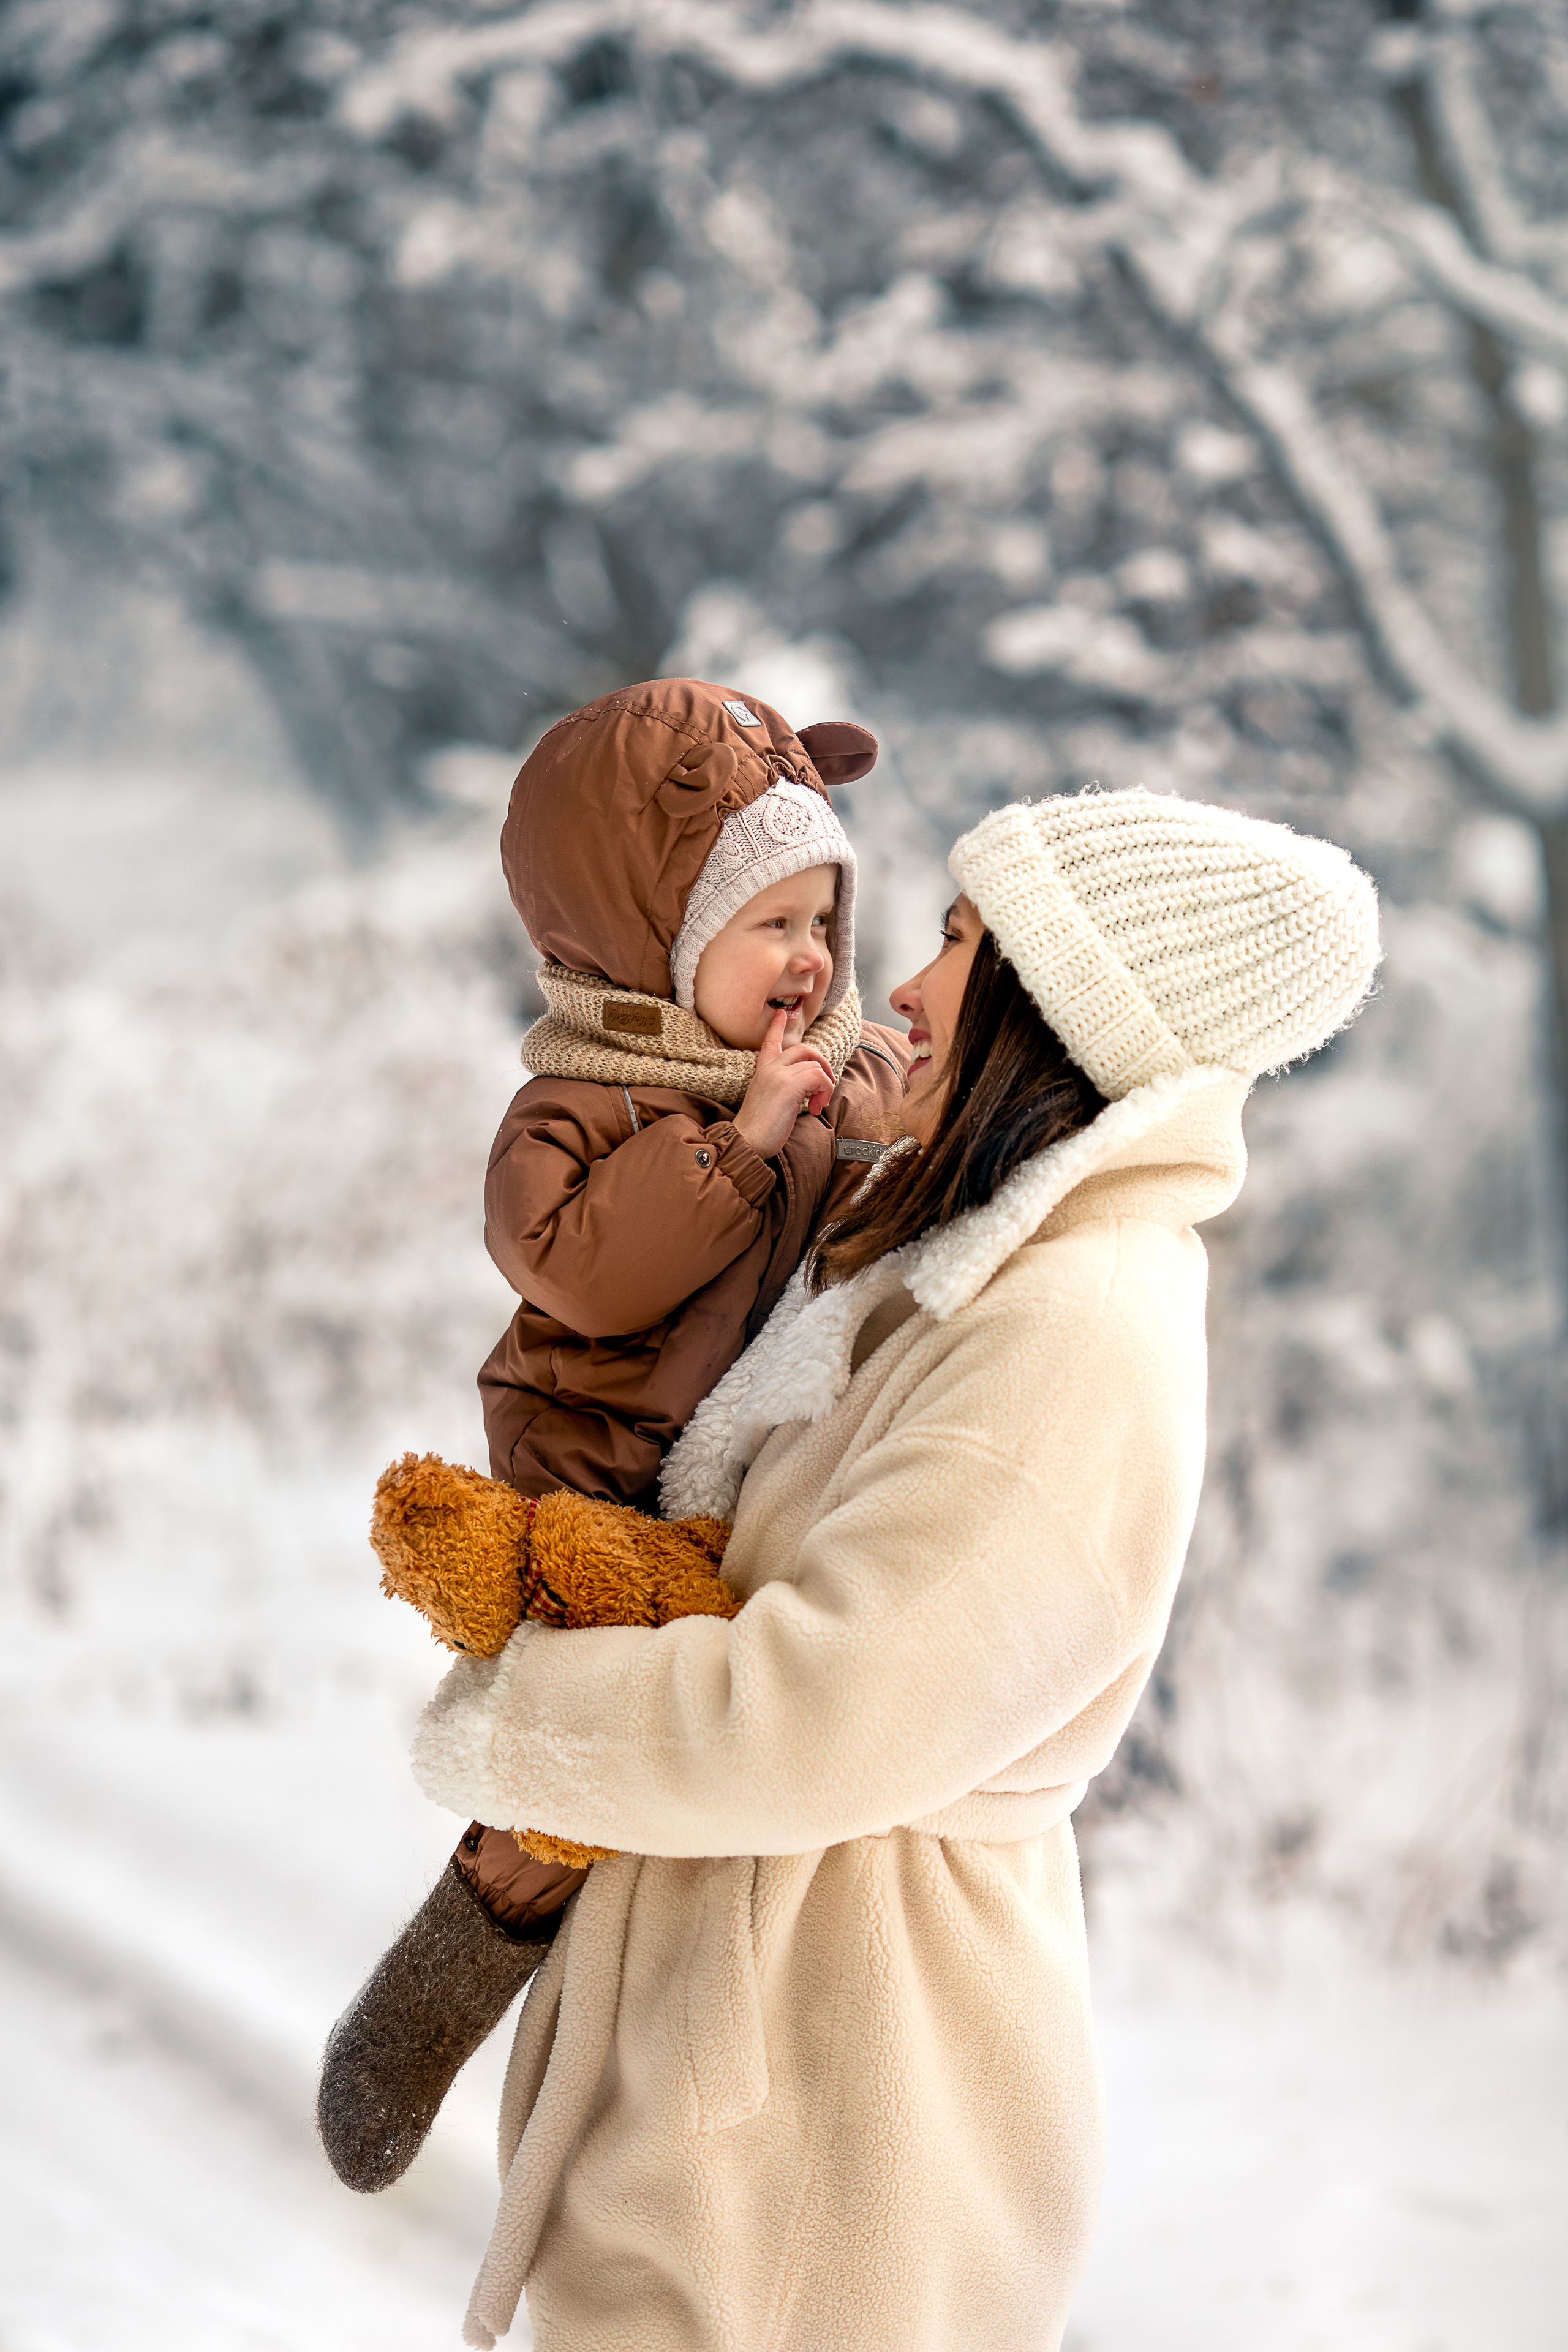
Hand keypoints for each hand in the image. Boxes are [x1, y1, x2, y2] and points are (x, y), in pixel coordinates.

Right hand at [733, 1006, 834, 1156]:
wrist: (747, 1141)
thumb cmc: (758, 1129)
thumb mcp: (769, 1101)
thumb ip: (782, 1087)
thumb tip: (807, 1088)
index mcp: (762, 1071)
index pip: (770, 1043)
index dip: (777, 1027)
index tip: (781, 1014)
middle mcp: (770, 1068)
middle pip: (804, 1049)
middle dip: (822, 1064)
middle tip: (826, 1086)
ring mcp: (779, 1074)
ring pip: (815, 1065)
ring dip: (825, 1086)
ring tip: (817, 1105)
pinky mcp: (789, 1085)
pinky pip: (819, 1077)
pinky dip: (824, 1091)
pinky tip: (816, 1108)